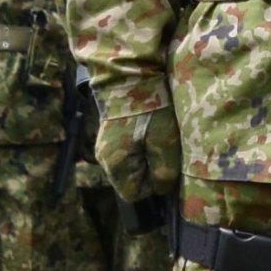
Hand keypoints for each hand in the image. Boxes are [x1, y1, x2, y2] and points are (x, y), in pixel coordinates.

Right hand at [96, 87, 183, 203]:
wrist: (131, 77)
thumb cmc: (150, 112)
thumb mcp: (165, 143)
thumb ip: (164, 172)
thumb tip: (162, 188)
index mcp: (115, 165)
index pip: (133, 193)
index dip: (152, 185)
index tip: (164, 165)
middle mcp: (105, 160)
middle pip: (130, 180)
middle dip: (149, 170)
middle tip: (163, 149)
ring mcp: (105, 146)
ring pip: (130, 166)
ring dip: (146, 158)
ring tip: (157, 138)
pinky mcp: (110, 135)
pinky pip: (127, 152)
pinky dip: (140, 147)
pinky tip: (149, 131)